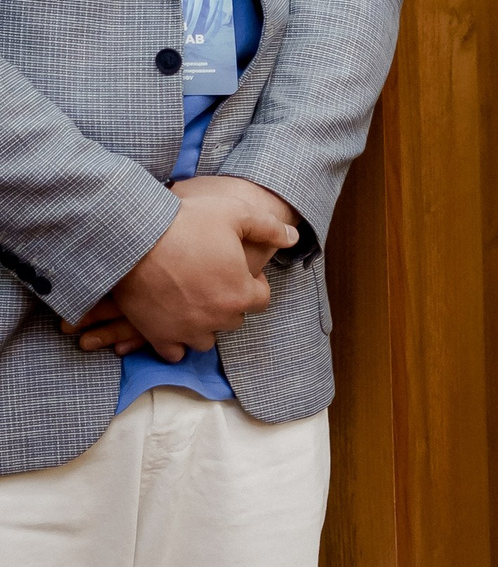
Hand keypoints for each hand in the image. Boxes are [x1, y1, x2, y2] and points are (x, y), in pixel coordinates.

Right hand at [66, 176, 298, 360]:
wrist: (133, 237)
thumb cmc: (186, 223)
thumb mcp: (235, 214)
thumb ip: (269, 228)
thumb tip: (294, 237)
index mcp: (240, 294)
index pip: (261, 299)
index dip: (252, 283)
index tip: (238, 269)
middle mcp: (218, 318)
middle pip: (234, 319)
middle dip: (229, 302)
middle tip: (213, 281)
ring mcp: (187, 330)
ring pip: (207, 338)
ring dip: (205, 324)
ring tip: (194, 302)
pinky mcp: (159, 335)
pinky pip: (175, 352)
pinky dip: (176, 341)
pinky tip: (173, 323)